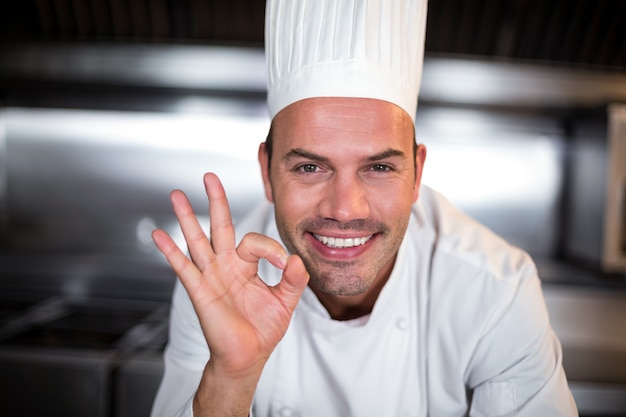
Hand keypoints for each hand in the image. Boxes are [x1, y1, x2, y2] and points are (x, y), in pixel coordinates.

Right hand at [152, 172, 308, 378]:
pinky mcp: (199, 291)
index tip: (282, 263)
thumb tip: (294, 258)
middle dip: (215, 200)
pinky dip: (170, 251)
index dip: (269, 246)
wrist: (247, 357)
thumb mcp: (285, 301)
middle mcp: (226, 265)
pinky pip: (183, 267)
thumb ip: (293, 279)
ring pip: (197, 240)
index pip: (255, 241)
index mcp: (246, 265)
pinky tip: (158, 234)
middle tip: (209, 176)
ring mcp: (210, 276)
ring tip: (177, 194)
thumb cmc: (263, 329)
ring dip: (187, 217)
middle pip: (220, 225)